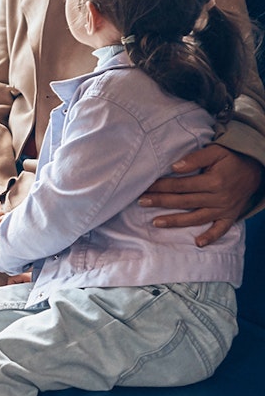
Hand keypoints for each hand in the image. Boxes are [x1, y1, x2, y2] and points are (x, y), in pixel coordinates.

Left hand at [138, 144, 262, 245]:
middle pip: (184, 201)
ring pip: (196, 218)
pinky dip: (210, 237)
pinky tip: (197, 243)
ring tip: (155, 222)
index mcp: (214, 181)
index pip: (181, 185)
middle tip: (141, 201)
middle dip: (161, 202)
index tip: (145, 187)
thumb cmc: (231, 159)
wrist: (256, 170)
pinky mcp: (230, 216)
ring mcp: (224, 209)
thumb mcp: (216, 151)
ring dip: (175, 221)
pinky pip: (220, 230)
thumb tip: (174, 167)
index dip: (162, 186)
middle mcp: (219, 198)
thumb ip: (195, 158)